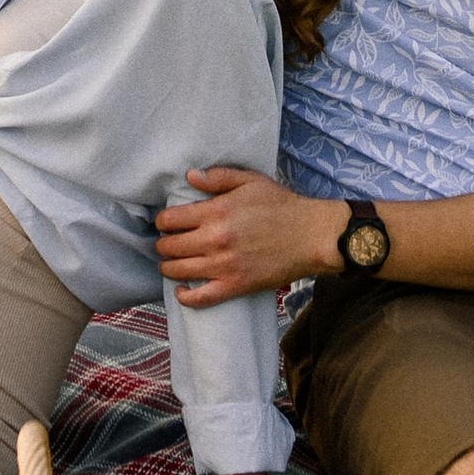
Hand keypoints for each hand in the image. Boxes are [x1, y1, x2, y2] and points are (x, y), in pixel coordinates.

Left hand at [155, 167, 340, 305]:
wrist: (311, 236)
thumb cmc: (282, 205)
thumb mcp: (250, 181)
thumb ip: (218, 178)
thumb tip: (189, 176)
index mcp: (216, 212)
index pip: (170, 220)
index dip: (162, 221)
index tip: (165, 223)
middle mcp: (215, 240)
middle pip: (170, 247)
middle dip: (162, 244)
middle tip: (165, 243)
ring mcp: (224, 266)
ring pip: (179, 271)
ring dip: (168, 267)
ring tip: (169, 263)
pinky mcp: (236, 286)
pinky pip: (201, 298)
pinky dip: (185, 297)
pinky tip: (181, 291)